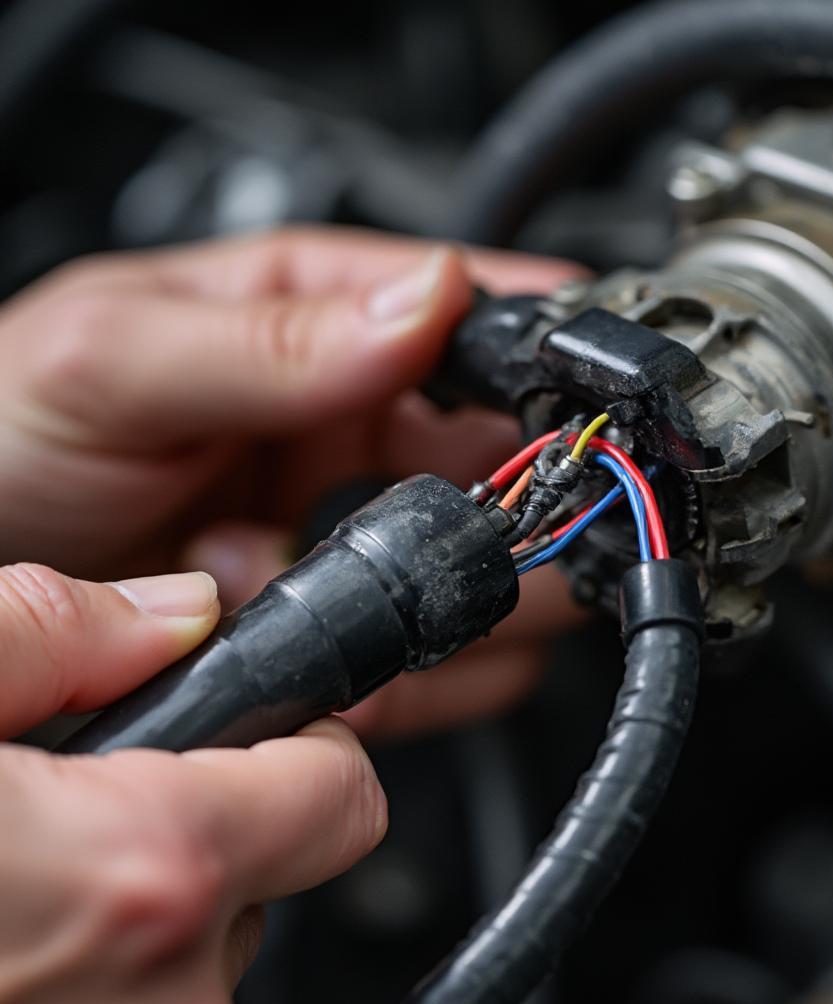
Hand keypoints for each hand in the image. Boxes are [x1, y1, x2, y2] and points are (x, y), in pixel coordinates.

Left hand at [0, 228, 586, 738]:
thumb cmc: (8, 435)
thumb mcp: (113, 360)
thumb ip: (270, 340)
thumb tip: (426, 302)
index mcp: (326, 326)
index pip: (483, 323)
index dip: (547, 362)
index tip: (577, 410)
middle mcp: (363, 432)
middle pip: (514, 460)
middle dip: (519, 504)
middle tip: (470, 529)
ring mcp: (362, 535)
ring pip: (498, 571)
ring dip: (456, 597)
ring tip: (339, 589)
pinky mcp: (355, 631)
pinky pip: (443, 662)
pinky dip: (419, 675)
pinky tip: (343, 658)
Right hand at [0, 564, 385, 1003]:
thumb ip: (59, 633)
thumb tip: (175, 612)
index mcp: (143, 873)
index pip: (345, 795)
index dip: (315, 744)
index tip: (275, 729)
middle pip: (283, 880)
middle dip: (224, 831)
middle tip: (115, 805)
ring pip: (212, 962)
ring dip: (161, 914)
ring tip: (50, 878)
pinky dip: (119, 973)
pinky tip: (34, 936)